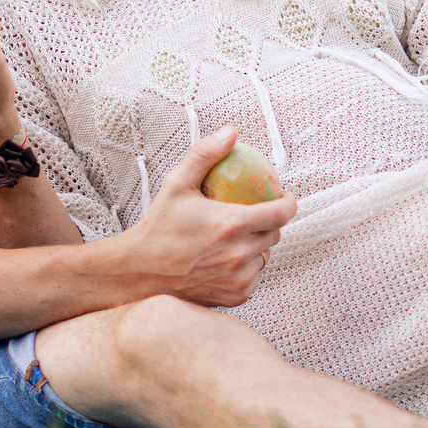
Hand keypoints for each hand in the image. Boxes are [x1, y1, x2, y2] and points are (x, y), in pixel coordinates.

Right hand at [120, 128, 295, 306]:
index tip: (283, 195)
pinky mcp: (235, 296)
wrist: (139, 271)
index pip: (281, 212)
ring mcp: (238, 278)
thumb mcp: (177, 183)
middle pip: (274, 234)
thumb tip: (230, 132)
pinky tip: (228, 258)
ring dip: (258, 246)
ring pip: (265, 256)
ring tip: (237, 237)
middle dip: (269, 222)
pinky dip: (246, 267)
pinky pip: (254, 277)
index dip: (289, 201)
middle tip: (253, 214)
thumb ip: (205, 154)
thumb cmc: (158, 227)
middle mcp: (239, 254)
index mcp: (231, 225)